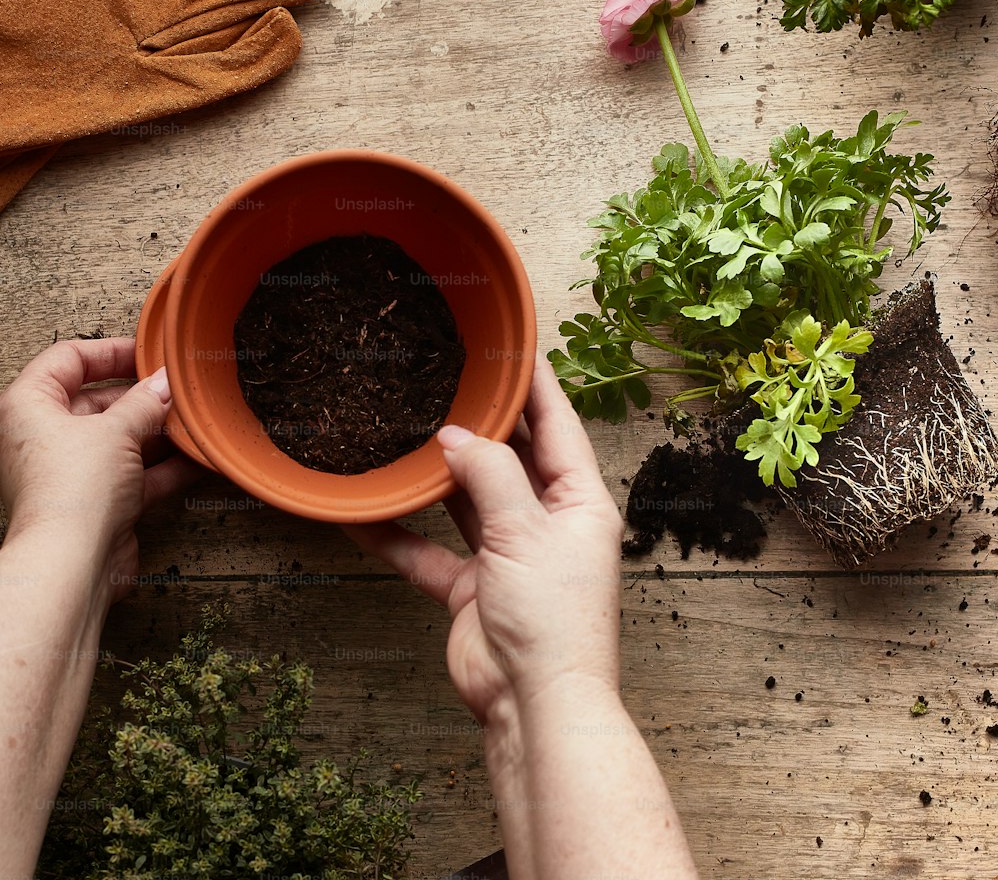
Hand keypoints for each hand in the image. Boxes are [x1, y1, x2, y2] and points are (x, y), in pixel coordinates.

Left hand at [0, 338, 199, 606]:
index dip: (110, 351)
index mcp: (30, 407)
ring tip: (193, 421)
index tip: (148, 352)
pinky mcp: (99, 500)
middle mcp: (46, 438)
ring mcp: (74, 470)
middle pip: (99, 401)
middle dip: (143, 397)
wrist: (74, 561)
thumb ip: (145, 402)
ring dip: (159, 432)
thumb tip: (164, 383)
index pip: (67, 359)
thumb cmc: (71, 492)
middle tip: (178, 389)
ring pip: (121, 439)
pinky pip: (136, 473)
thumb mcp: (116, 429)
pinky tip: (197, 457)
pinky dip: (165, 466)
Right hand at [345, 356, 623, 724]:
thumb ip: (489, 477)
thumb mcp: (524, 533)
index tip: (514, 346)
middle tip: (448, 381)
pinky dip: (400, 536)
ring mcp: (509, 554)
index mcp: (579, 501)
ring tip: (406, 434)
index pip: (558, 425)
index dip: (537, 384)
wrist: (533, 704)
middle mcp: (547, 522)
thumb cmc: (553, 620)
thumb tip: (454, 439)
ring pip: (468, 500)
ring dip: (438, 476)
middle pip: (512, 457)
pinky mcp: (473, 586)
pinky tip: (364, 516)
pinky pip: (431, 550)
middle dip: (482, 424)